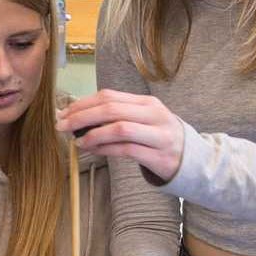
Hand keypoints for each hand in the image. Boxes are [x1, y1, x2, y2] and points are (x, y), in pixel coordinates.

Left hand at [56, 90, 187, 182]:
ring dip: (94, 134)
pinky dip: (106, 149)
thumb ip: (117, 115)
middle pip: (111, 109)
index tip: (64, 112)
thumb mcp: (143, 120)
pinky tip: (93, 150)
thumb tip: (79, 116)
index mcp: (146, 103)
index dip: (83, 103)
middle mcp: (154, 115)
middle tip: (62, 126)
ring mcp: (158, 135)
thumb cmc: (159, 138)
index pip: (109, 96)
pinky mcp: (159, 156)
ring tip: (78, 141)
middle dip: (82, 117)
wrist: (192, 159)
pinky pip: (127, 150)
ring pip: (119, 129)